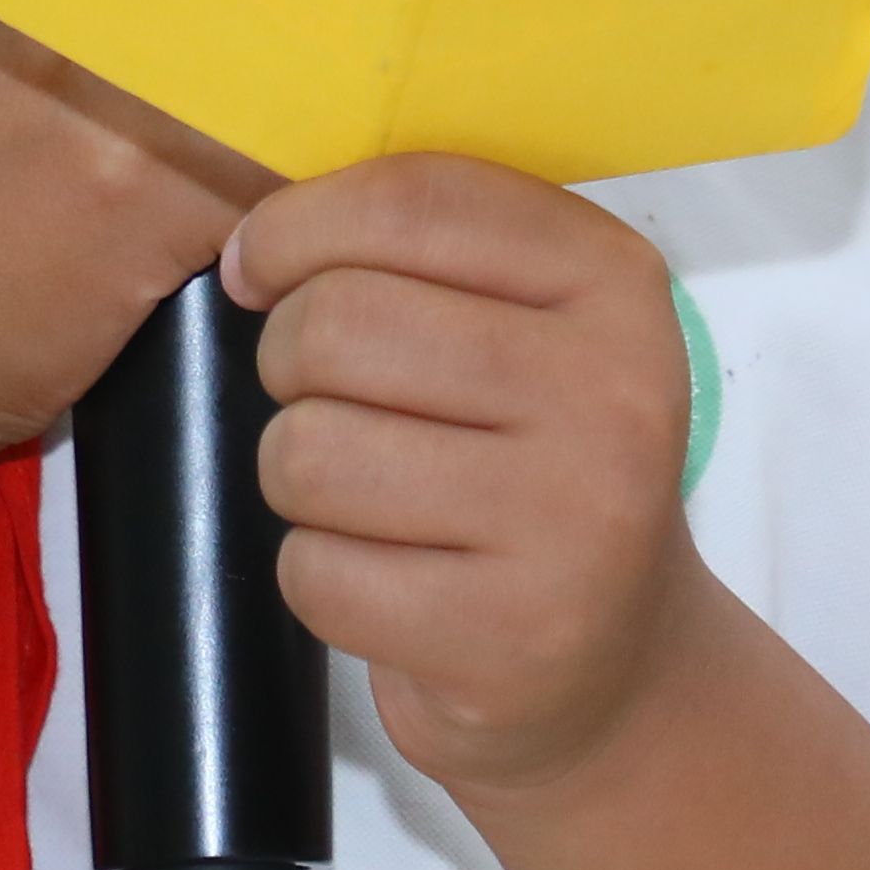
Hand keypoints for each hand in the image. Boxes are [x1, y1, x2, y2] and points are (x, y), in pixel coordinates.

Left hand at [227, 157, 709, 797]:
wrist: (619, 667)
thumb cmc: (531, 470)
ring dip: (299, 477)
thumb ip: (421, 253)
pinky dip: (320, 576)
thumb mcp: (527, 330)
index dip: (294, 226)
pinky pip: (318, 573)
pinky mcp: (512, 637)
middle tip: (328, 401)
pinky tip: (390, 579)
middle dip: (289, 363)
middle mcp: (612, 393)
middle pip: (340, 323)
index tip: (257, 267)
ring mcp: (571, 523)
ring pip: (311, 451)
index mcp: (613, 283)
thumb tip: (250, 243)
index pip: (410, 202)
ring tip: (365, 498)